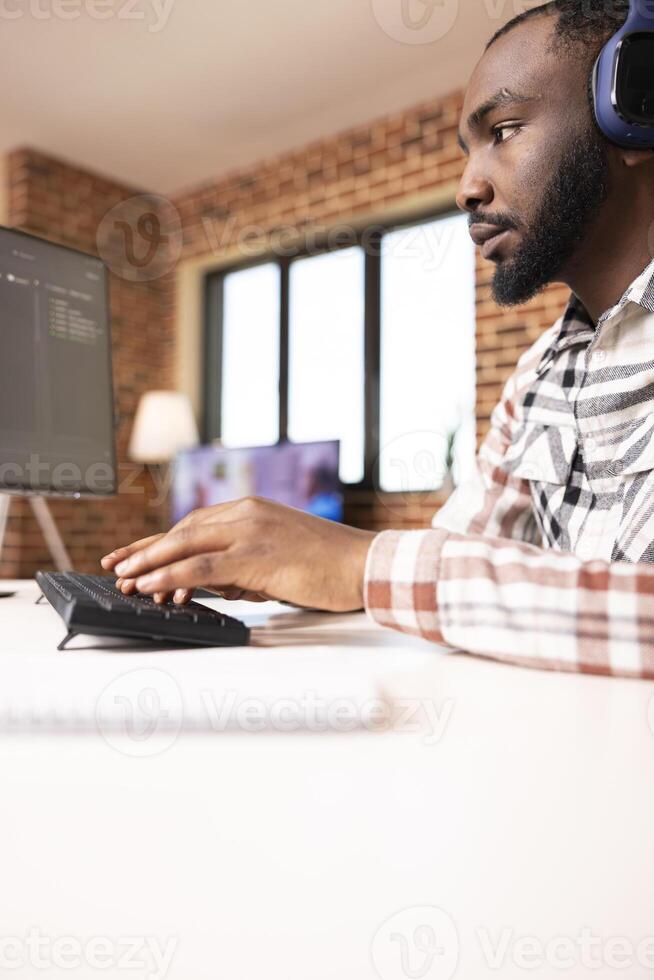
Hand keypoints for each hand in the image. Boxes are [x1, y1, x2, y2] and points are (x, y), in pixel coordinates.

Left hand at [101, 497, 375, 611]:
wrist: (365, 565)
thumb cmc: (329, 566)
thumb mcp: (279, 558)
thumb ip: (243, 565)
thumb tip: (211, 585)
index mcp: (252, 509)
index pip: (194, 524)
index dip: (160, 540)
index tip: (133, 554)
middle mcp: (247, 513)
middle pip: (182, 530)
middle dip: (145, 550)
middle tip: (117, 567)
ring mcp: (251, 531)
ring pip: (185, 544)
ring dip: (150, 563)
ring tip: (125, 579)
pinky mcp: (256, 555)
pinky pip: (202, 565)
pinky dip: (171, 575)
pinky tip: (152, 586)